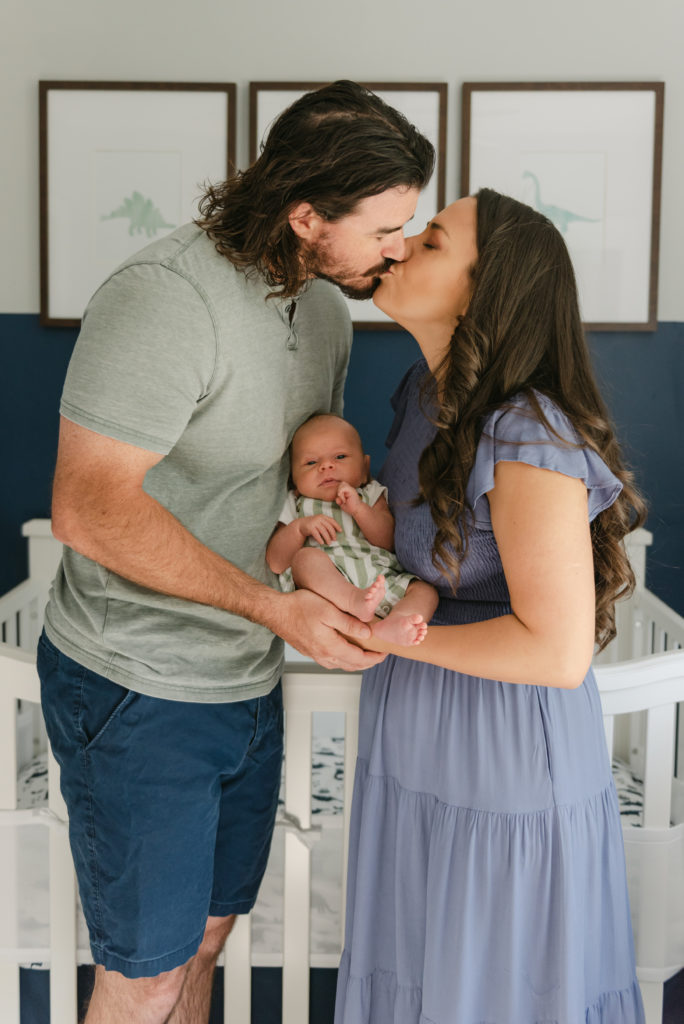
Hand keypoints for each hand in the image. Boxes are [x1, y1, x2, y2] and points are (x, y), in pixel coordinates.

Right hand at [272, 590, 386, 671]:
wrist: (275, 611)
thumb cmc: (300, 606)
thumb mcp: (329, 610)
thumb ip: (349, 624)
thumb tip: (368, 634)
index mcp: (331, 647)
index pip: (360, 659)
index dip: (375, 657)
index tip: (385, 652)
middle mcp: (323, 656)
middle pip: (352, 666)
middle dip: (369, 662)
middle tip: (380, 654)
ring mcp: (315, 655)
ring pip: (341, 665)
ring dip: (356, 662)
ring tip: (367, 653)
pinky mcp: (309, 651)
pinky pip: (332, 661)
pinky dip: (344, 659)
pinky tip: (346, 650)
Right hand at [300, 514, 340, 545]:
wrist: (300, 525)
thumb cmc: (312, 525)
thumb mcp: (319, 522)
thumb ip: (326, 524)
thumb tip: (336, 531)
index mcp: (322, 516)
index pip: (332, 521)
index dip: (337, 526)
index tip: (340, 531)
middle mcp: (319, 518)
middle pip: (328, 527)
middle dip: (333, 534)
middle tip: (334, 540)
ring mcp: (314, 523)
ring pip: (323, 531)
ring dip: (327, 538)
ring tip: (329, 543)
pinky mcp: (310, 527)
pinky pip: (316, 534)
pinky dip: (320, 539)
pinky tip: (322, 543)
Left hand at [335, 482, 361, 515]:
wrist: (357, 510)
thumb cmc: (351, 508)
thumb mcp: (342, 505)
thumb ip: (339, 501)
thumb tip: (337, 498)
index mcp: (348, 491)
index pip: (341, 486)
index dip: (339, 491)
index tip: (341, 500)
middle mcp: (350, 489)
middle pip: (342, 483)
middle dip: (339, 489)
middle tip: (341, 498)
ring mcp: (351, 489)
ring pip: (342, 484)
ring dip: (340, 491)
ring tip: (343, 499)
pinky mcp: (352, 491)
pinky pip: (343, 488)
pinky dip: (341, 494)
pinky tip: (344, 500)